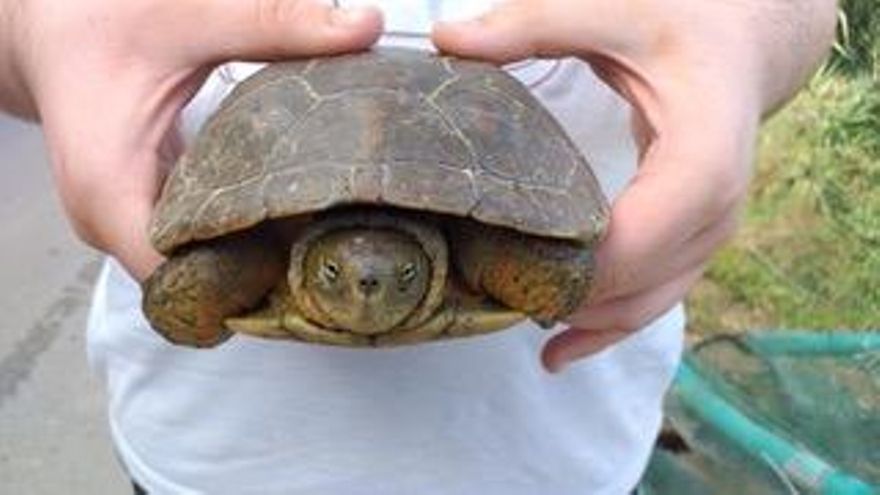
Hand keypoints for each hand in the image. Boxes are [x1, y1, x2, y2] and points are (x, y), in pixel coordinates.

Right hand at [5, 0, 381, 279]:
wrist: (49, 25)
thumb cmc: (98, 20)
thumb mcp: (191, 18)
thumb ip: (274, 25)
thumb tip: (364, 27)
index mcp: (109, 191)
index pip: (179, 282)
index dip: (246, 284)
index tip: (309, 269)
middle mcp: (106, 221)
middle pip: (192, 280)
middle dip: (260, 270)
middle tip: (330, 250)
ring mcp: (117, 221)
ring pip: (190, 264)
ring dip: (248, 254)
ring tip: (314, 236)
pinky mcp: (133, 209)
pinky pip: (184, 241)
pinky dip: (229, 233)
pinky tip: (277, 214)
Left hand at [433, 0, 836, 371]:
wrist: (739, 48)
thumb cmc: (684, 26)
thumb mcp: (613, 12)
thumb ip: (533, 25)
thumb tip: (446, 39)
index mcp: (704, 157)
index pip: (641, 236)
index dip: (577, 263)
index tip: (505, 266)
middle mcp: (716, 210)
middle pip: (637, 282)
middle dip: (563, 295)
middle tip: (482, 293)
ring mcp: (708, 235)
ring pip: (644, 304)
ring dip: (579, 321)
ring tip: (505, 320)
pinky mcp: (690, 244)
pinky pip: (650, 300)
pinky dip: (604, 327)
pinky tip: (557, 352)